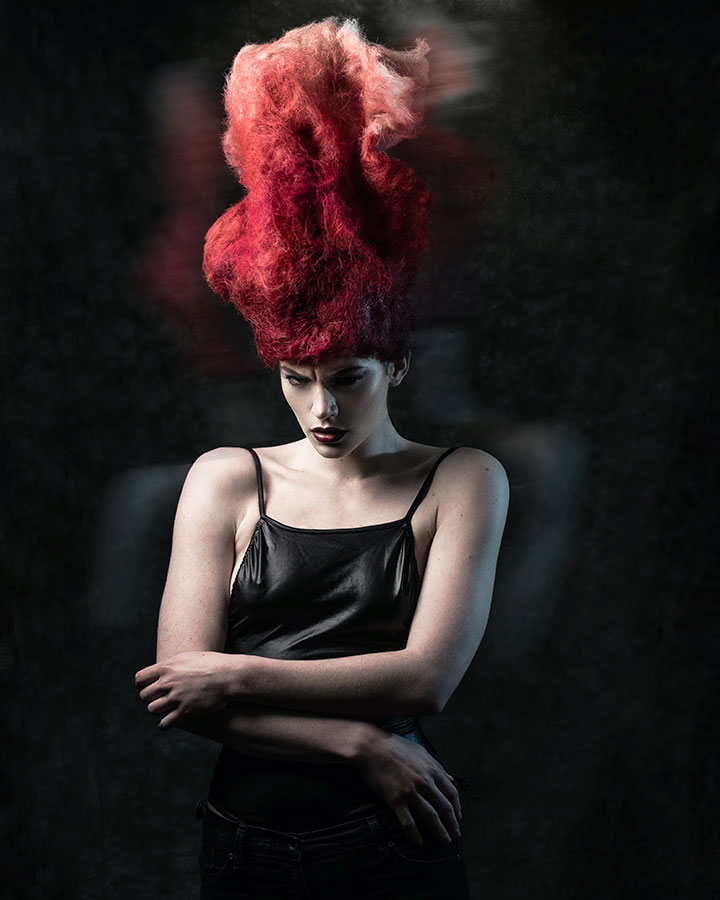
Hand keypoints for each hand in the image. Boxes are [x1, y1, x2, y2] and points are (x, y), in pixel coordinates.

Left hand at [135, 651, 234, 727]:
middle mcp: (168, 683)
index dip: (142, 684)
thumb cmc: (211, 664)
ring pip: (152, 709)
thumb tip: (159, 670)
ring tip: (166, 708)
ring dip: (157, 710)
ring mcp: (176, 698)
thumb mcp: (188, 657)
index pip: (140, 679)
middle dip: (150, 697)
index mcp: (167, 667)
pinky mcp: (185, 711)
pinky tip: (170, 720)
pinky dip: (165, 723)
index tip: (149, 686)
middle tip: (159, 698)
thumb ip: (170, 665)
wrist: (228, 676)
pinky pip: (164, 723)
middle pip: (144, 695)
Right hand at [354, 731, 461, 845]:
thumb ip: (437, 766)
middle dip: (452, 823)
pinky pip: (408, 822)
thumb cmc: (395, 746)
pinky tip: (419, 842)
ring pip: (431, 817)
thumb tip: (450, 779)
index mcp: (432, 770)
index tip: (458, 817)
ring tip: (444, 840)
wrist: (372, 747)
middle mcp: (424, 782)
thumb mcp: (421, 751)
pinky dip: (415, 835)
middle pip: (445, 808)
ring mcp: (410, 792)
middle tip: (455, 834)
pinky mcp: (396, 800)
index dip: (457, 808)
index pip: (451, 793)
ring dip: (440, 831)